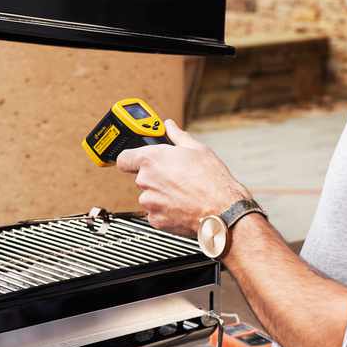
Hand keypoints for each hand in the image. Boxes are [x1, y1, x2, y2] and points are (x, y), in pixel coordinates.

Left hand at [116, 120, 248, 235]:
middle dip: (156, 176)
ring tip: (183, 192)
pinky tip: (182, 204)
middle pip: (142, 177)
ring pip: (150, 195)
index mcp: (152, 159)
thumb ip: (177, 136)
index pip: (124, 158)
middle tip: (176, 176)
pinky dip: (166, 209)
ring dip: (161, 194)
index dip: (131, 158)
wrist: (222, 211)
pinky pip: (156, 212)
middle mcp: (146, 181)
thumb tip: (169, 126)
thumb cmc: (212, 181)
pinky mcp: (155, 219)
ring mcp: (150, 202)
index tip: (137, 159)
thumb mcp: (197, 149)